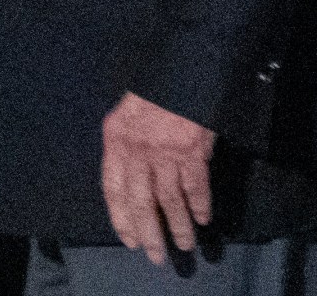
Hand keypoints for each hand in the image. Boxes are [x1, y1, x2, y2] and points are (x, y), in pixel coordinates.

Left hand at [101, 90, 215, 265]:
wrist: (183, 62)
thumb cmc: (154, 87)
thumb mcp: (126, 112)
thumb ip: (126, 143)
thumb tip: (134, 176)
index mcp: (115, 139)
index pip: (112, 188)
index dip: (120, 217)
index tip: (128, 238)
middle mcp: (137, 150)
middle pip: (141, 201)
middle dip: (149, 232)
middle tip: (156, 255)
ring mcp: (165, 152)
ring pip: (169, 200)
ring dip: (179, 226)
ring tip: (185, 245)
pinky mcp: (192, 150)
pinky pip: (195, 187)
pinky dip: (200, 205)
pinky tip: (203, 219)